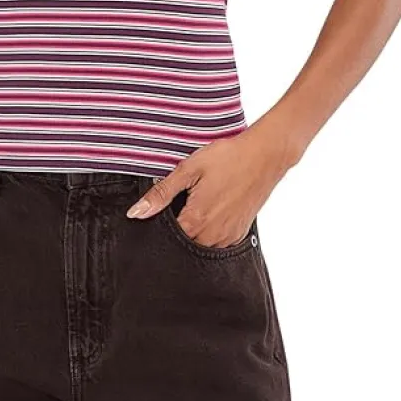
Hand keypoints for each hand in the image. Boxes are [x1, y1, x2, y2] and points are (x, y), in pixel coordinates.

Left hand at [125, 121, 295, 247]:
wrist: (265, 155)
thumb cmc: (228, 158)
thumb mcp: (188, 170)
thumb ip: (161, 194)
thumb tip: (136, 213)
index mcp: (196, 221)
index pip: (167, 239)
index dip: (159, 227)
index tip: (161, 213)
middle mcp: (213, 236)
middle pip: (184, 245)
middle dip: (177, 230)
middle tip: (182, 203)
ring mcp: (229, 237)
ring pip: (201, 245)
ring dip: (195, 231)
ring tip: (199, 203)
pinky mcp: (240, 233)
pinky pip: (218, 242)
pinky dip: (210, 231)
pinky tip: (213, 208)